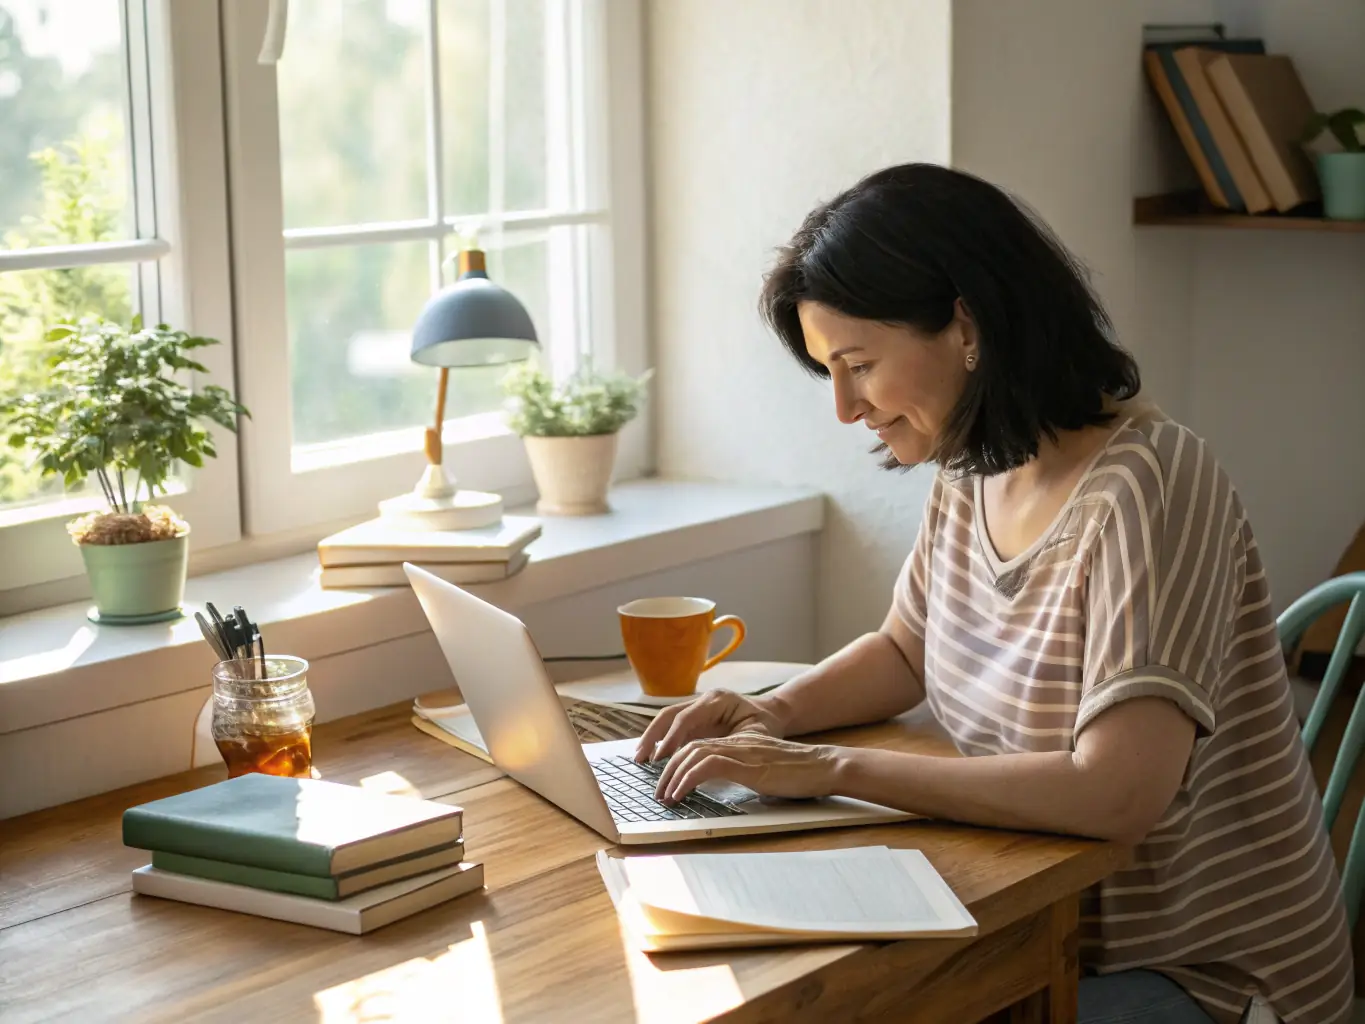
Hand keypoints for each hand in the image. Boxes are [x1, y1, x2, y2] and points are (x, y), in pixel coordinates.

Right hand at [633, 688, 785, 763]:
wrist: (771, 713)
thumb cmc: (766, 725)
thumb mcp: (756, 736)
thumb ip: (731, 745)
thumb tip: (706, 763)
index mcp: (718, 699)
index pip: (687, 717)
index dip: (672, 737)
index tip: (661, 757)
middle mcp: (703, 699)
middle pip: (670, 714)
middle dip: (653, 735)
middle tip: (640, 758)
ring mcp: (697, 707)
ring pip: (667, 719)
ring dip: (652, 737)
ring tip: (639, 757)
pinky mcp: (695, 717)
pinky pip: (673, 726)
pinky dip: (661, 740)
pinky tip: (652, 755)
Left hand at [654, 733, 840, 803]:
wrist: (825, 766)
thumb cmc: (802, 775)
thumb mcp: (768, 775)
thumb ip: (751, 778)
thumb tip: (744, 794)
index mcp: (740, 744)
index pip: (698, 745)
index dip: (677, 761)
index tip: (666, 781)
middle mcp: (736, 744)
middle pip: (689, 747)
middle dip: (668, 770)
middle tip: (657, 792)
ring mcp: (741, 753)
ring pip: (694, 754)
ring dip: (672, 776)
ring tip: (664, 796)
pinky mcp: (747, 765)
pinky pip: (708, 766)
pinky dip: (689, 779)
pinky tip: (680, 794)